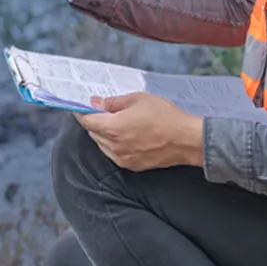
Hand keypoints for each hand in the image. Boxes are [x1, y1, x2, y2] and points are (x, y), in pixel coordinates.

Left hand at [77, 93, 203, 171]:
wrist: (186, 140)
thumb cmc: (164, 116)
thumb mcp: (138, 100)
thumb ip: (113, 102)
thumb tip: (96, 103)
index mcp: (113, 127)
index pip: (87, 121)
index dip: (81, 113)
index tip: (80, 108)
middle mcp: (114, 146)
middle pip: (93, 133)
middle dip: (95, 121)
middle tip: (102, 111)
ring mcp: (122, 158)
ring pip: (102, 144)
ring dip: (103, 134)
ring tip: (117, 123)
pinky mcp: (131, 166)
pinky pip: (113, 154)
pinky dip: (113, 145)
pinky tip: (125, 136)